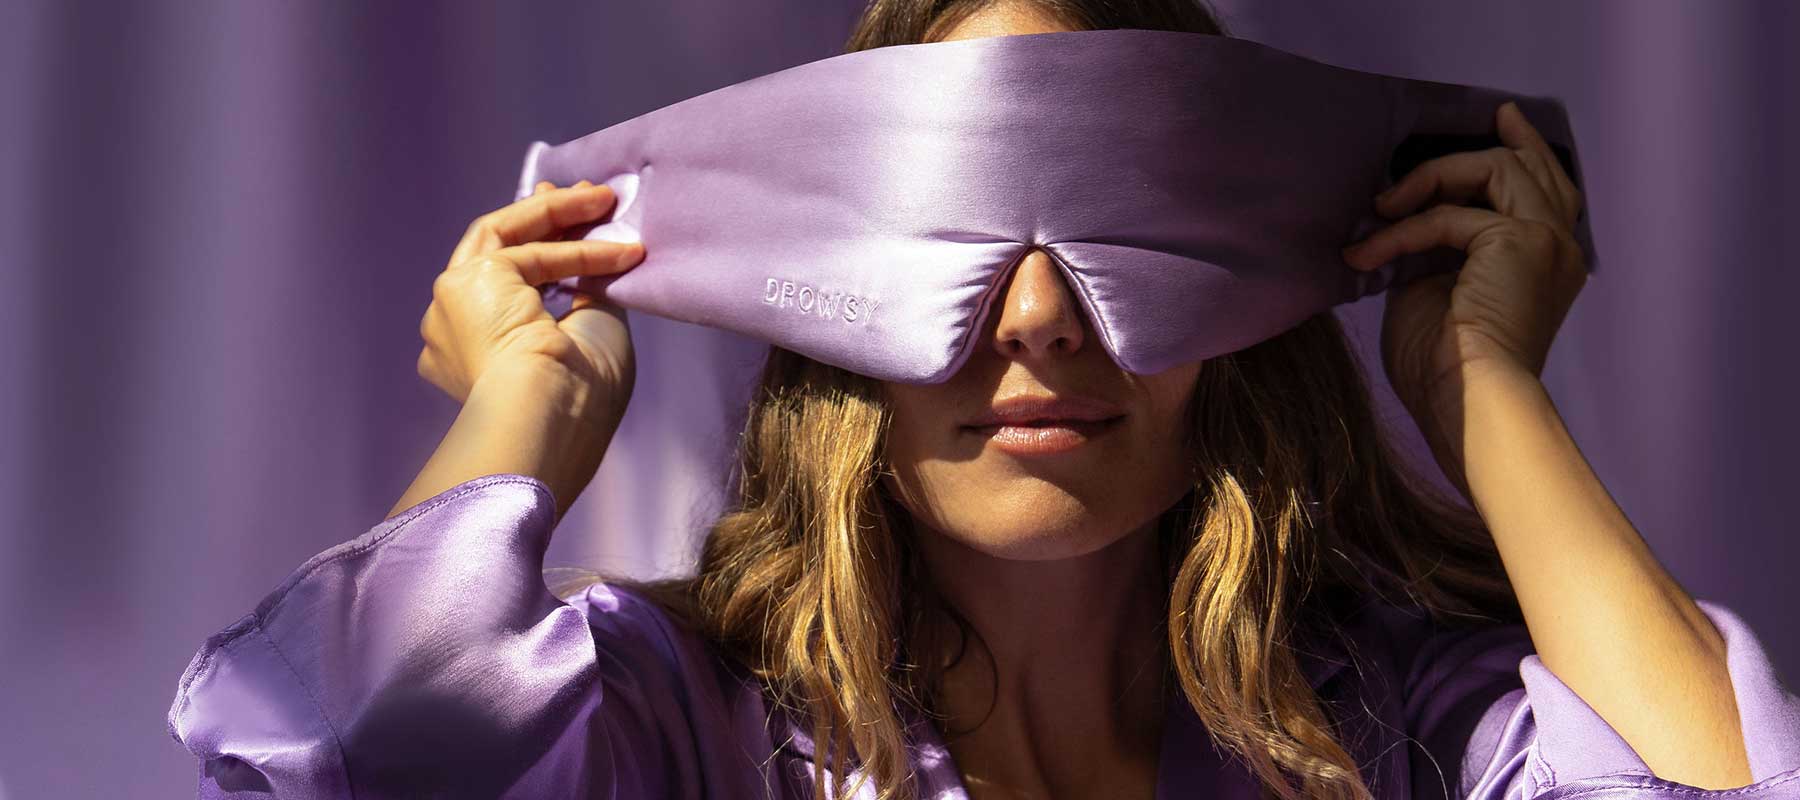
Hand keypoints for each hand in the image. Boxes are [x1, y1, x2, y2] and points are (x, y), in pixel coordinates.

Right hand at [418, 180, 644, 420]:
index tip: (575, 230)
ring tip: (605, 201)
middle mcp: (451, 332)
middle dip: (541, 222)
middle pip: (493, 255)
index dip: (542, 256)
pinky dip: (576, 245)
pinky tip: (617, 247)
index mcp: (474, 359)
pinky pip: (528, 250)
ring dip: (557, 214)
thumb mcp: (589, 338)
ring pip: (501, 239)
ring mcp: (450, 306)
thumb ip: (587, 297)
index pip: (502, 291)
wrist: (551, 417)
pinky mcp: (464, 284)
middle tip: (584, 198)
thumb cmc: (578, 399)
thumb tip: (599, 262)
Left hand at [1340, 101, 1588, 483]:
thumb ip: (1438, 248)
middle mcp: (1560, 246)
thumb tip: (1408, 217)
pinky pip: (1449, 213)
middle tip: (1406, 167)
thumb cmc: (1446, 367)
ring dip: (1425, 182)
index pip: (1548, 187)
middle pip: (1527, 166)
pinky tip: (1367, 255)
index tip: (1503, 117)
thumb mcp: (1438, 289)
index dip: (1527, 147)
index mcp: (1549, 262)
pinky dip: (1402, 230)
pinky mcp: (1520, 240)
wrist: (1468, 401)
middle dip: (1472, 148)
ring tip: (1380, 212)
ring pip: (1494, 168)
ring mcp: (1546, 239)